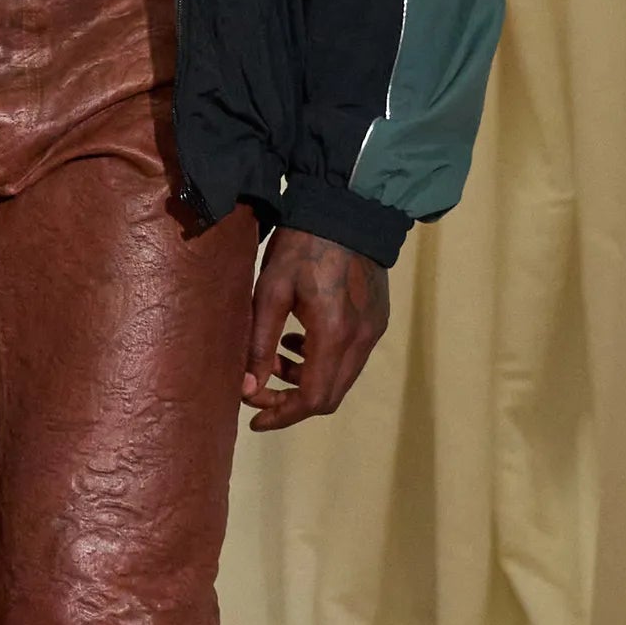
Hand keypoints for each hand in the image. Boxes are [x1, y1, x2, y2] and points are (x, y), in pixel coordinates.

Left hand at [240, 226, 389, 430]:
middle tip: (259, 388)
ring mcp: (374, 331)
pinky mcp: (377, 319)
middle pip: (329, 396)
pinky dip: (323, 361)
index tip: (255, 417)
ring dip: (306, 379)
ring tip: (275, 355)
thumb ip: (258, 344)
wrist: (349, 207)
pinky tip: (299, 337)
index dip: (282, 414)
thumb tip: (248, 389)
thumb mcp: (270, 291)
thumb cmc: (303, 244)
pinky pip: (350, 358)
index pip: (313, 399)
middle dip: (291, 400)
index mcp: (334, 335)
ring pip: (340, 378)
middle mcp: (361, 340)